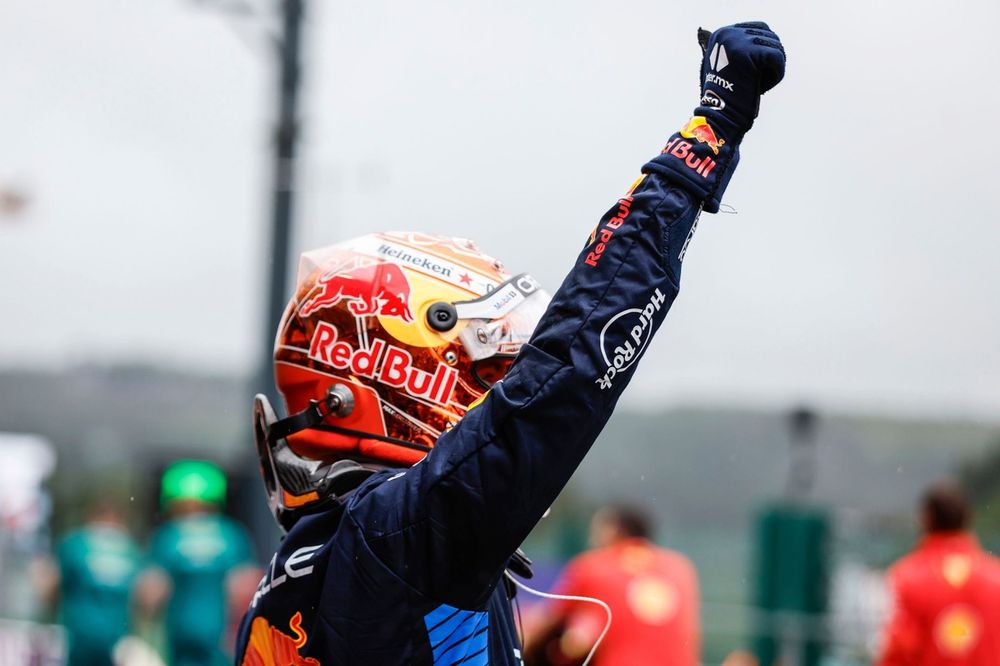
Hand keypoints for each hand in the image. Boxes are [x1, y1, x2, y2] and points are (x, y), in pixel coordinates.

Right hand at [696, 22, 785, 137]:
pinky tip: (763, 87)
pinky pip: (777, 57)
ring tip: (759, 84)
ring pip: (776, 46)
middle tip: (761, 79)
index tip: (756, 71)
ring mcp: (737, 41)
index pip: (759, 29)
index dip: (765, 50)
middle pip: (770, 35)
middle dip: (771, 58)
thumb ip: (739, 49)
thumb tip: (763, 38)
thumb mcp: (727, 65)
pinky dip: (777, 74)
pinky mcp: (749, 53)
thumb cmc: (726, 98)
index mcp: (721, 34)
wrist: (719, 117)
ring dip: (774, 68)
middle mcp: (728, 34)